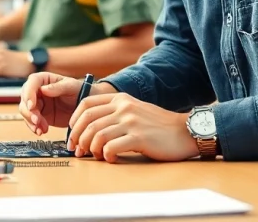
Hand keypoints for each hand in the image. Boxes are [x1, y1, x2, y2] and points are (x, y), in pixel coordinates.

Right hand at [19, 73, 117, 133]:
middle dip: (29, 111)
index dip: (29, 94)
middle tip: (37, 121)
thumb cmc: (81, 92)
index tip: (32, 105)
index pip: (32, 82)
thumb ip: (58, 87)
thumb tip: (44, 89)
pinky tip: (41, 131)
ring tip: (42, 128)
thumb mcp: (72, 87)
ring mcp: (39, 104)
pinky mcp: (40, 116)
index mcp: (45, 79)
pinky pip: (32, 122)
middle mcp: (38, 90)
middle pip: (25, 98)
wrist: (86, 108)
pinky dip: (34, 127)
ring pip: (26, 112)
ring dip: (31, 121)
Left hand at [67, 93, 198, 162]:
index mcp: (120, 99)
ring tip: (95, 156)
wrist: (185, 131)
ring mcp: (132, 121)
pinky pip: (111, 147)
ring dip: (91, 149)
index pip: (86, 104)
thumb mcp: (135, 110)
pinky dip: (106, 155)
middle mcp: (124, 107)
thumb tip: (89, 129)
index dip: (75, 121)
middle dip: (78, 138)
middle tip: (77, 151)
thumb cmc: (158, 125)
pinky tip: (111, 159)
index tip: (73, 134)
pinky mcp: (139, 137)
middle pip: (88, 121)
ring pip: (97, 134)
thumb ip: (115, 113)